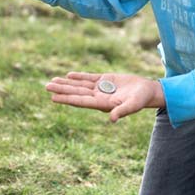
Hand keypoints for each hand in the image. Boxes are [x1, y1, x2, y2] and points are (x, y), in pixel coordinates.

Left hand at [46, 71, 164, 122]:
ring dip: (66, 83)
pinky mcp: (105, 80)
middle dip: (62, 89)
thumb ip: (122, 111)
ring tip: (52, 81)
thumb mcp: (132, 106)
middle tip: (46, 86)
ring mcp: (101, 88)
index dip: (67, 99)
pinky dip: (79, 76)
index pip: (81, 101)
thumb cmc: (141, 100)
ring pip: (80, 85)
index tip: (54, 98)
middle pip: (76, 93)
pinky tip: (69, 75)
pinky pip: (89, 78)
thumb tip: (112, 119)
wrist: (148, 91)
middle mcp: (98, 97)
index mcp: (102, 104)